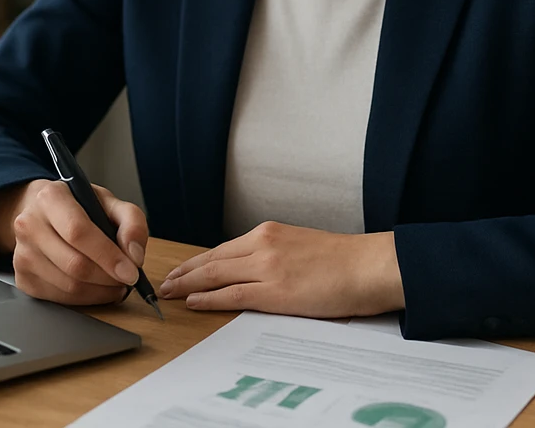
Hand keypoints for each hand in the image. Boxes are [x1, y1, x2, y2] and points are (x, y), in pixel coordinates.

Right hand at [0, 178, 149, 305]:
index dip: (108, 255)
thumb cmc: (77, 207)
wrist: (40, 213)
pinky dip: (86, 298)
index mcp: (50, 197)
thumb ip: (131, 221)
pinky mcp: (23, 278)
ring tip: (115, 282)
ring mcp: (22, 254)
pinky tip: (96, 287)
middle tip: (127, 279)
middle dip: (109, 278)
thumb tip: (134, 255)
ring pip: (69, 286)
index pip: (78, 232)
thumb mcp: (108, 201)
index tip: (131, 271)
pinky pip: (60, 299)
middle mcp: (29, 225)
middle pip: (75, 264)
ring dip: (100, 291)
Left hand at [158, 221, 403, 318]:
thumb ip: (276, 255)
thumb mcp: (302, 247)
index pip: (223, 249)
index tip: (181, 270)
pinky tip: (193, 302)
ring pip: (216, 275)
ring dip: (188, 284)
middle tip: (165, 283)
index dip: (198, 261)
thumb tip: (256, 271)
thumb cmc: (344, 261)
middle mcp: (263, 244)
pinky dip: (209, 298)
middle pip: (212, 260)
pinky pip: (232, 294)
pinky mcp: (275, 290)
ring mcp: (267, 266)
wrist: (370, 266)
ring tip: (169, 293)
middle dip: (185, 272)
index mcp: (270, 233)